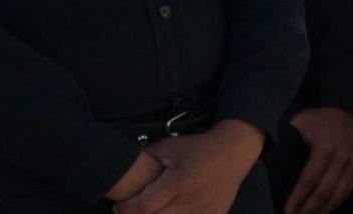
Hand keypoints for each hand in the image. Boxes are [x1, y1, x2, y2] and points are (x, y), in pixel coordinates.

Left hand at [113, 120, 265, 213]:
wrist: (233, 151)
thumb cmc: (199, 147)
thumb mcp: (170, 146)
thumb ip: (147, 156)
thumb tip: (126, 167)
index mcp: (177, 182)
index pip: (143, 207)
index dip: (126, 210)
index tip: (118, 206)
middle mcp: (190, 201)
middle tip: (130, 211)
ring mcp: (203, 212)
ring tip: (150, 211)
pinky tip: (170, 212)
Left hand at [282, 108, 352, 213]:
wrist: (342, 105)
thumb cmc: (315, 117)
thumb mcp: (297, 125)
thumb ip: (285, 143)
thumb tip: (266, 161)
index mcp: (325, 148)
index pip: (309, 181)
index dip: (297, 198)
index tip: (287, 210)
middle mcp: (342, 157)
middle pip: (324, 193)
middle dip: (308, 209)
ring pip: (338, 196)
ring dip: (322, 210)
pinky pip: (348, 190)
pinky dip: (335, 203)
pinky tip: (323, 209)